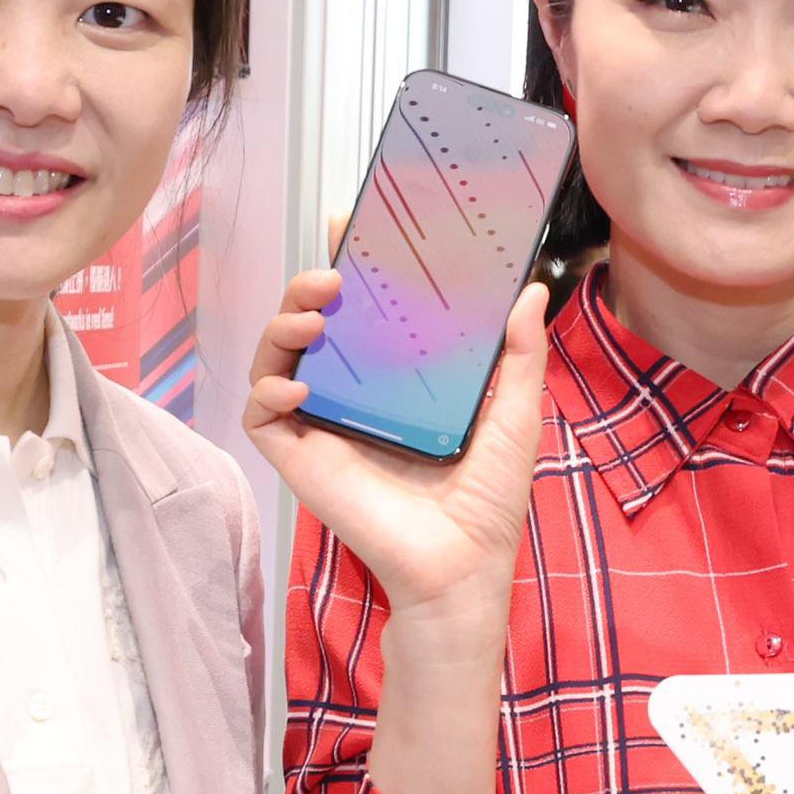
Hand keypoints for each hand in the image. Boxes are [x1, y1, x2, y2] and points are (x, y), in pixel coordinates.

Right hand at [242, 269, 551, 622]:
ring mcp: (322, 424)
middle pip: (311, 322)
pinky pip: (261, 414)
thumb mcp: (513, 415)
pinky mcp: (299, 457)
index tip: (346, 226)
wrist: (461, 567)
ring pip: (277, 357)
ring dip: (282, 325)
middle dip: (307, 286)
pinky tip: (298, 386)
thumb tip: (531, 291)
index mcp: (396, 378)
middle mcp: (353, 393)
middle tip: (330, 273)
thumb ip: (519, 356)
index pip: (362, 308)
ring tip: (314, 319)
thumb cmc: (488, 501)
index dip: (346, 265)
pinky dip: (267, 390)